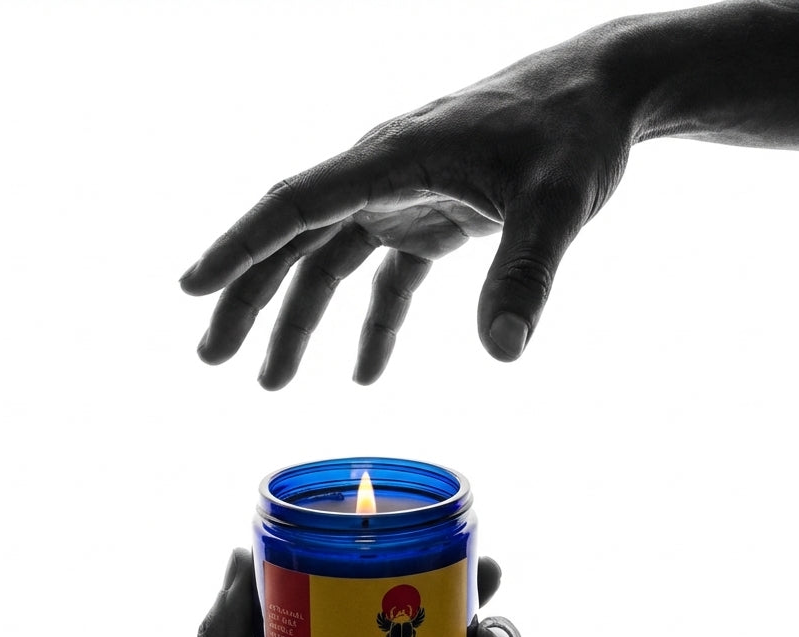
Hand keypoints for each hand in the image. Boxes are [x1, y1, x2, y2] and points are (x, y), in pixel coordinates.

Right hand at [180, 26, 633, 386]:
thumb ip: (527, 272)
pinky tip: (367, 373)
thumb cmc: (578, 130)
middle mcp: (384, 175)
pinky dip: (374, 324)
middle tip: (213, 357)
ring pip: (329, 263)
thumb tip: (502, 353)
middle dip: (249, 300)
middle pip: (295, 241)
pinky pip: (386, 277)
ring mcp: (404, 196)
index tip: (192, 288)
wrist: (606, 93)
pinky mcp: (432, 217)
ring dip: (298, 321)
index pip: (296, 204)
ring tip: (272, 381)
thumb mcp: (559, 201)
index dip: (240, 246)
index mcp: (394, 158)